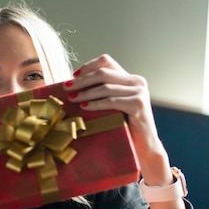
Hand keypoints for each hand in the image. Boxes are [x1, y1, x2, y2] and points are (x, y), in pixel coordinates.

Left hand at [65, 54, 184, 208]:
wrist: (143, 147)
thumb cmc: (123, 127)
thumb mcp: (111, 106)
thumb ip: (101, 93)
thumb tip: (73, 85)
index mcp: (130, 79)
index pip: (107, 61)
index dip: (88, 66)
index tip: (73, 76)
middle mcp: (137, 81)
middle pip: (104, 73)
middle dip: (82, 80)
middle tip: (66, 87)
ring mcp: (139, 92)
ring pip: (106, 87)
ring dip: (85, 92)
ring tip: (71, 98)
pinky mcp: (138, 104)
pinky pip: (112, 101)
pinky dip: (95, 103)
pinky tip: (83, 107)